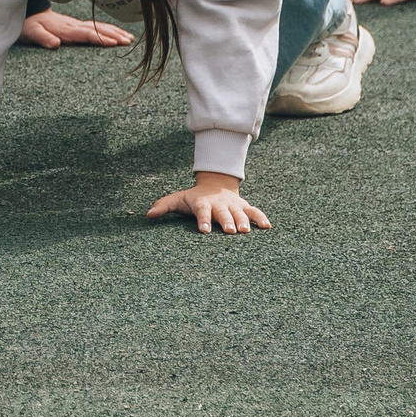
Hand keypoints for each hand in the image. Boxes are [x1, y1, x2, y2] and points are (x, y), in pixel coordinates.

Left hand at [20, 9, 134, 48]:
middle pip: (97, 29)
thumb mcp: (31, 33)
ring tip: (130, 39)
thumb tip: (54, 43)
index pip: (86, 33)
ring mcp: (77, 24)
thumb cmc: (29, 26)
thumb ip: (42, 38)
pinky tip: (120, 34)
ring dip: (115, 31)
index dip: (100, 38)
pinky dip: (110, 29)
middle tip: (128, 42)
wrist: (28, 14)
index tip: (114, 43)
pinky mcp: (78, 26)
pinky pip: (97, 27)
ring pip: (100, 26)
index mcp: (65, 29)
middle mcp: (74, 25)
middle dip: (114, 34)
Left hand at [147, 171, 270, 233]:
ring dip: (244, 221)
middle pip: (223, 213)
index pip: (202, 212)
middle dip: (226, 221)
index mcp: (203, 203)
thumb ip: (164, 205)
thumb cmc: (194, 197)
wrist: (215, 184)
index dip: (203, 220)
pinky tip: (267, 227)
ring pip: (240, 213)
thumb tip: (148, 214)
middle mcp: (219, 204)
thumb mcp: (178, 199)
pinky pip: (254, 211)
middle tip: (230, 231)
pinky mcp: (244, 206)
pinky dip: (260, 218)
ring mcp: (233, 205)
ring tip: (246, 231)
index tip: (203, 231)